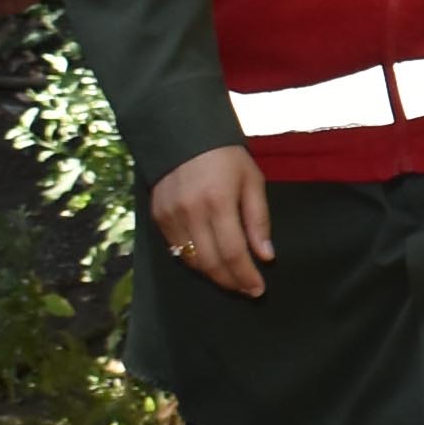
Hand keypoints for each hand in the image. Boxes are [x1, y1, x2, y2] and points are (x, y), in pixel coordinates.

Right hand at [147, 146, 272, 297]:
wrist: (183, 134)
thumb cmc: (226, 158)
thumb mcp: (252, 181)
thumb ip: (258, 220)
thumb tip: (266, 257)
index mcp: (218, 201)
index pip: (233, 252)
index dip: (245, 276)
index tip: (258, 289)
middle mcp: (190, 212)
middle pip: (210, 263)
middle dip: (231, 282)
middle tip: (247, 290)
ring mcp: (170, 216)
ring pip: (191, 261)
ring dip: (213, 276)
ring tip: (232, 280)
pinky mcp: (157, 217)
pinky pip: (177, 250)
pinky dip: (195, 262)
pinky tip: (210, 263)